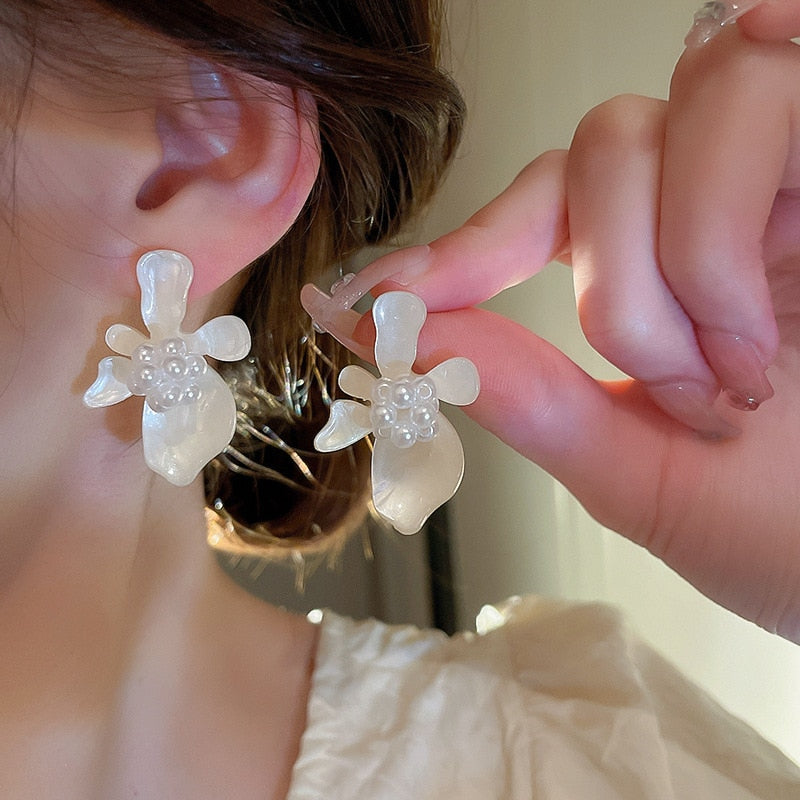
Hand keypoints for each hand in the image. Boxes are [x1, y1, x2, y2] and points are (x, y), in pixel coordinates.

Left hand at [344, 27, 799, 641]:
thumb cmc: (795, 531)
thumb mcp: (640, 474)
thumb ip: (528, 400)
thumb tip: (411, 339)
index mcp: (676, 274)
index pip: (542, 209)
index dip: (456, 248)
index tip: (377, 299)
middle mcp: (727, 203)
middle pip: (588, 154)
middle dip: (604, 293)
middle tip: (679, 396)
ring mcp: (782, 167)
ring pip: (637, 131)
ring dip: (661, 273)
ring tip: (732, 376)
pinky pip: (750, 87)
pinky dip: (716, 231)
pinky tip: (770, 321)